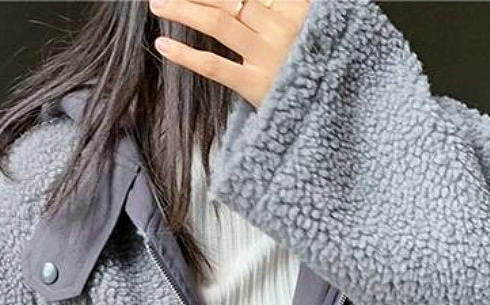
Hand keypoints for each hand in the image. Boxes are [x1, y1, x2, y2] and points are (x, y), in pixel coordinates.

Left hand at [149, 0, 311, 108]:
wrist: (333, 109)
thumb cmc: (315, 64)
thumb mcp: (306, 23)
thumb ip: (278, 8)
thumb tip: (241, 4)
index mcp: (294, 5)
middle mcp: (280, 25)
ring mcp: (267, 55)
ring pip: (218, 22)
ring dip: (183, 9)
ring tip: (157, 4)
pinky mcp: (255, 85)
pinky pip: (214, 66)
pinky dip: (185, 54)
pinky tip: (163, 44)